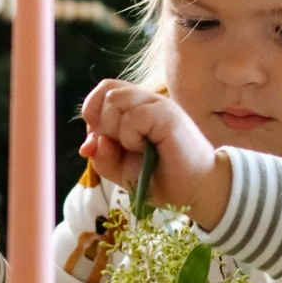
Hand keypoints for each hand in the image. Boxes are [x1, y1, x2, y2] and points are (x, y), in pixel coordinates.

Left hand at [79, 80, 230, 229]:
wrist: (191, 192)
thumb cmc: (159, 178)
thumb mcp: (119, 170)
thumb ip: (101, 155)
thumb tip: (90, 143)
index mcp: (136, 107)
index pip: (104, 90)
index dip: (92, 112)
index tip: (100, 140)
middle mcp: (147, 101)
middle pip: (107, 92)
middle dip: (102, 125)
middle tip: (123, 147)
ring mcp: (159, 105)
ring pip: (115, 99)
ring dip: (116, 130)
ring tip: (136, 148)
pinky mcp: (169, 116)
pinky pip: (133, 117)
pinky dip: (131, 137)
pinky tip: (146, 149)